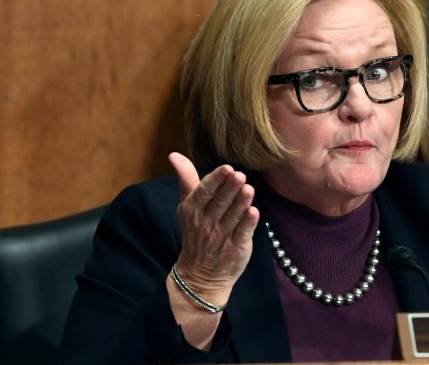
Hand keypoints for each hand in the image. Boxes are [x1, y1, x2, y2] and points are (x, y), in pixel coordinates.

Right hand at [168, 152, 259, 304]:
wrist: (200, 274)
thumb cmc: (196, 231)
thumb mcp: (187, 205)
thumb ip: (187, 179)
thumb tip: (174, 154)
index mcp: (193, 209)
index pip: (204, 192)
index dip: (216, 180)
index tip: (227, 168)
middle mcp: (206, 222)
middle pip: (220, 203)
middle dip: (230, 188)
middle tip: (240, 175)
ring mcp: (221, 237)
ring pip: (232, 216)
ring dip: (240, 202)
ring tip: (248, 188)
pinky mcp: (235, 248)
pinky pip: (242, 234)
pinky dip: (248, 223)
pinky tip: (254, 212)